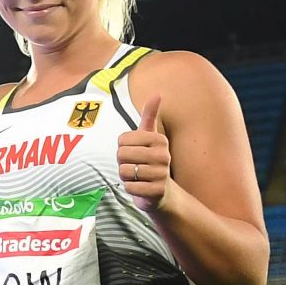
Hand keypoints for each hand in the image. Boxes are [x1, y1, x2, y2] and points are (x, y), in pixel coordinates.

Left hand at [116, 93, 170, 209]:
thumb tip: (157, 93)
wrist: (161, 190)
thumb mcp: (149, 137)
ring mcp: (162, 174)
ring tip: (137, 176)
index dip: (121, 148)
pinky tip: (140, 186)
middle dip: (122, 162)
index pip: (122, 140)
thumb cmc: (149, 159)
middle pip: (122, 155)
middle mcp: (164, 155)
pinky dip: (129, 188)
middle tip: (133, 165)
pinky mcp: (157, 191)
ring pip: (124, 171)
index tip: (133, 152)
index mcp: (159, 140)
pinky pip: (129, 187)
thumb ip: (150, 116)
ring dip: (125, 176)